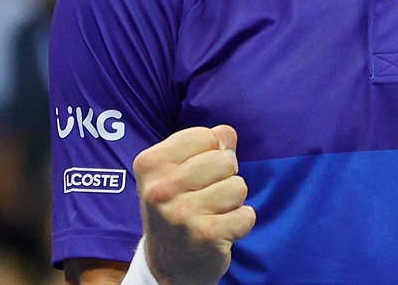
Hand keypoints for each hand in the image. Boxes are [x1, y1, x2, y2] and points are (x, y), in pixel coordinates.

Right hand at [133, 125, 256, 284]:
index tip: (197, 175)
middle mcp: (160, 189)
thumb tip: (228, 133)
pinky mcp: (205, 236)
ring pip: (238, 186)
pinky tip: (221, 230)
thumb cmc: (178, 207)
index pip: (206, 136)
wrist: (168, 264)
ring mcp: (181, 214)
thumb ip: (207, 145)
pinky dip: (242, 222)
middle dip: (225, 177)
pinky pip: (247, 214)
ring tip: (213, 214)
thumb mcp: (179, 171)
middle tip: (207, 197)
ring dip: (233, 201)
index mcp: (150, 164)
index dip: (212, 153)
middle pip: (224, 161)